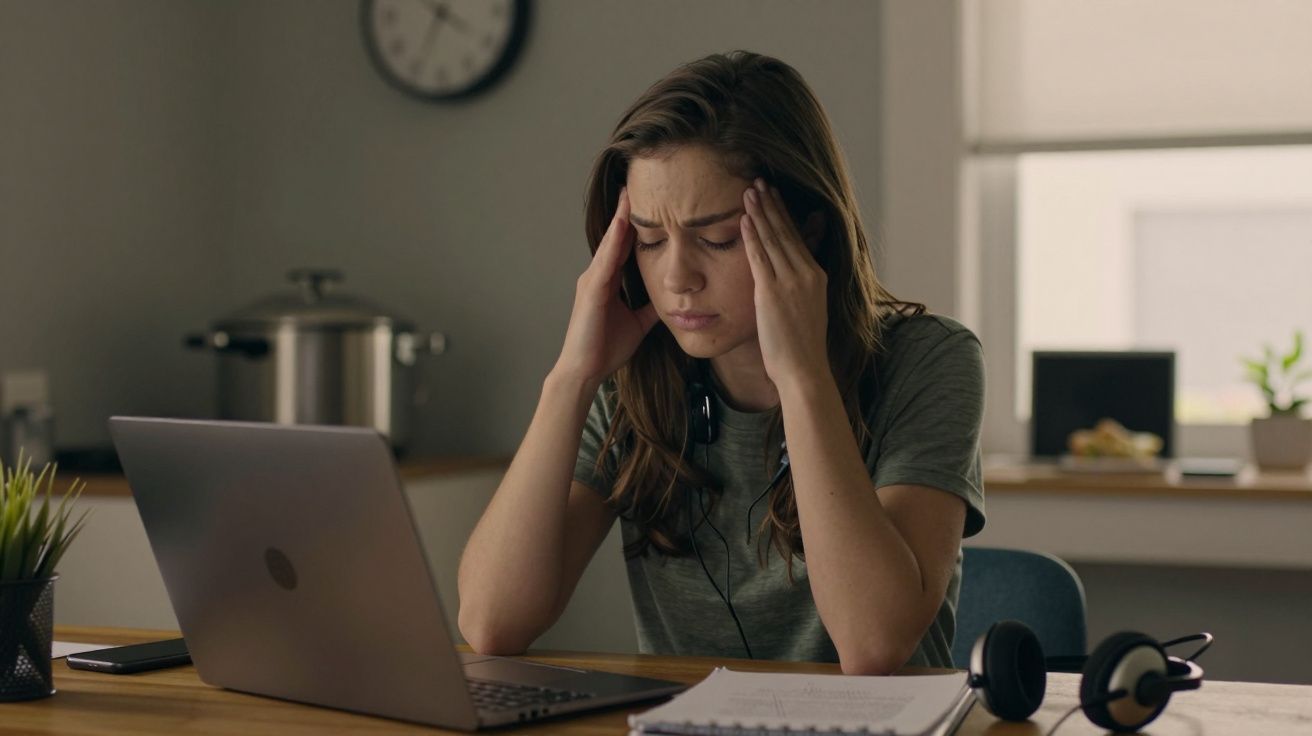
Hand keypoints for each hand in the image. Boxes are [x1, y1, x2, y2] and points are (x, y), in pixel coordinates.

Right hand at [554, 188, 659, 386]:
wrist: (584, 371)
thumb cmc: (604, 349)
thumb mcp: (638, 323)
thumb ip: (650, 307)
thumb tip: (670, 298)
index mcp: (608, 281)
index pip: (625, 245)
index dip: (635, 223)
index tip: (648, 200)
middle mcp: (597, 275)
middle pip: (615, 237)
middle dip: (625, 211)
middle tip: (636, 182)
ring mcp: (592, 280)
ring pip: (610, 243)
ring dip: (620, 218)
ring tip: (630, 193)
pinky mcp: (592, 291)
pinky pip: (606, 261)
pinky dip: (615, 242)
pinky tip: (623, 224)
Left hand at [740, 178, 829, 388]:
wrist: (804, 370)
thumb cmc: (801, 348)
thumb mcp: (805, 310)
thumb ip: (797, 289)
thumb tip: (786, 279)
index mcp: (816, 276)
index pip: (797, 237)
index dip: (783, 214)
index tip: (773, 196)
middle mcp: (806, 274)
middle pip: (786, 231)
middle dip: (771, 204)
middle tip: (759, 182)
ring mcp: (790, 282)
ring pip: (773, 239)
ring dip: (760, 212)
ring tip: (749, 191)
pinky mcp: (772, 293)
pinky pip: (760, 257)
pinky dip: (753, 235)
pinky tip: (744, 218)